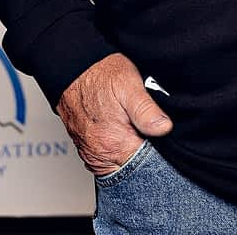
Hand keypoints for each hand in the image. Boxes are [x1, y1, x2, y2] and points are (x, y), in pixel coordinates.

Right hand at [56, 53, 171, 175]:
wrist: (72, 67)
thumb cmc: (100, 73)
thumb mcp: (129, 85)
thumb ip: (146, 110)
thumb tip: (164, 129)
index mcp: (114, 143)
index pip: (145, 166)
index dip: (159, 154)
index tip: (164, 141)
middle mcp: (98, 153)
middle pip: (131, 169)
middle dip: (145, 156)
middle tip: (151, 133)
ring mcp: (89, 152)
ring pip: (118, 165)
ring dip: (131, 154)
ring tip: (138, 132)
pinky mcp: (84, 147)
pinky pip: (105, 159)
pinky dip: (117, 152)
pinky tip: (125, 134)